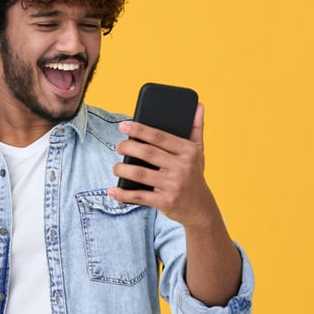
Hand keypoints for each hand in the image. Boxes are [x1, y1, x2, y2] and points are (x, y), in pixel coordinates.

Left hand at [109, 104, 220, 227]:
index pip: (160, 137)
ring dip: (122, 169)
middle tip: (118, 146)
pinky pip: (139, 196)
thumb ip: (196, 128)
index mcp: (188, 151)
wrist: (201, 208)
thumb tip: (198, 105)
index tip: (123, 125)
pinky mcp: (165, 202)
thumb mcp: (198, 151)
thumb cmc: (194, 175)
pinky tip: (113, 190)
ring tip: (116, 167)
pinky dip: (123, 194)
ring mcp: (173, 185)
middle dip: (127, 148)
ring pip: (140, 174)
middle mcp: (182, 167)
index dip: (139, 130)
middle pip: (147, 153)